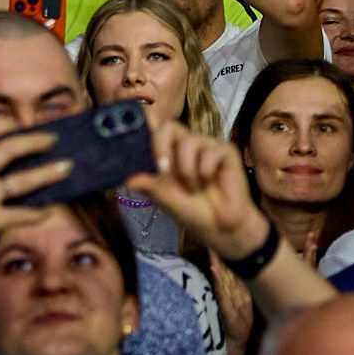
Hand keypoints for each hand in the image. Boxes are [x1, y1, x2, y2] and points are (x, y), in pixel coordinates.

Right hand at [0, 117, 72, 270]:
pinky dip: (38, 212)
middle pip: (8, 149)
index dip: (4, 124)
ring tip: (66, 167)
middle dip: (35, 141)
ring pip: (22, 180)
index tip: (19, 124)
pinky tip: (48, 210)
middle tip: (52, 140)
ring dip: (48, 172)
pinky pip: (22, 213)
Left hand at [125, 121, 265, 257]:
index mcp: (169, 154)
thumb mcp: (166, 199)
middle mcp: (186, 146)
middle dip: (162, 146)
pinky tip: (210, 182)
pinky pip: (211, 151)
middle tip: (163, 169)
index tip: (140, 151)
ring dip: (187, 170)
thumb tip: (128, 180)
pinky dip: (206, 170)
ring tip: (193, 188)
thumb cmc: (192, 211)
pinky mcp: (226, 151)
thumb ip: (150, 186)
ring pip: (189, 141)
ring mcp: (207, 146)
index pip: (155, 133)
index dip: (147, 134)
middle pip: (170, 126)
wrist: (220, 227)